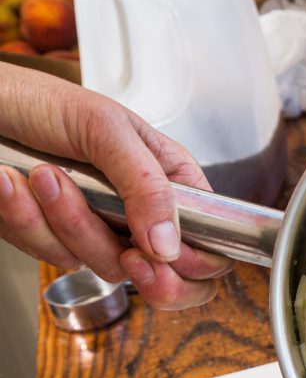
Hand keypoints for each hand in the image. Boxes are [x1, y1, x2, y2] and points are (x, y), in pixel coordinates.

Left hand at [0, 63, 232, 309]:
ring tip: (45, 175)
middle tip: (129, 256)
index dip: (198, 262)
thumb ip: (148, 186)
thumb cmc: (42, 101)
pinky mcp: (56, 240)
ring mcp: (101, 230)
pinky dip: (27, 221)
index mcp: (170, 180)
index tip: (165, 255)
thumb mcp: (107, 130)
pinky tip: (13, 184)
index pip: (213, 242)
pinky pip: (53, 256)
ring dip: (68, 223)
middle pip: (173, 276)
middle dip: (148, 275)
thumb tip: (170, 244)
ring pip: (106, 267)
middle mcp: (141, 212)